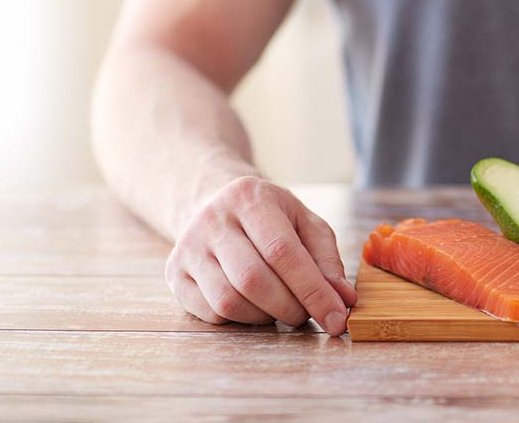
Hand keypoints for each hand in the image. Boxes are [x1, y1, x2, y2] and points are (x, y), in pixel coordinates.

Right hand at [165, 176, 357, 335]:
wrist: (215, 202)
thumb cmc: (270, 217)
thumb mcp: (305, 224)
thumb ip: (327, 260)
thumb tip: (344, 300)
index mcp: (250, 199)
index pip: (282, 251)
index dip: (312, 290)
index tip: (336, 318)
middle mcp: (213, 220)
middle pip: (253, 279)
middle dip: (290, 307)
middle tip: (308, 315)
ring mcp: (188, 247)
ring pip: (229, 300)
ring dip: (265, 317)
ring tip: (282, 308)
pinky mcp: (174, 273)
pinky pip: (210, 312)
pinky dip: (240, 319)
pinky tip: (254, 306)